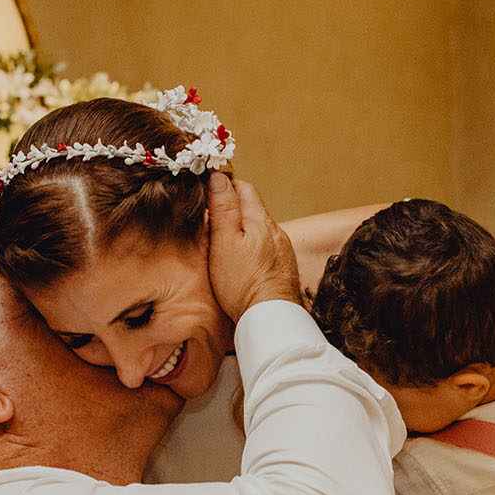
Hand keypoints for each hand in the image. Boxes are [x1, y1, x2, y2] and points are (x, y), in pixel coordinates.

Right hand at [206, 174, 301, 320]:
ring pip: (260, 230)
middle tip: (212, 221)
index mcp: (259, 219)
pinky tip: (244, 263)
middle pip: (253, 209)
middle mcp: (276, 230)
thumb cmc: (244, 283)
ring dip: (244, 232)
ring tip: (226, 244)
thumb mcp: (224, 242)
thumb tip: (218, 177)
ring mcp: (283, 249)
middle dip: (233, 211)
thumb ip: (223, 209)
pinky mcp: (284, 267)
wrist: (272, 316)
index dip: (225, 187)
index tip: (209, 194)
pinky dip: (254, 249)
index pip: (243, 188)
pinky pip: (267, 249)